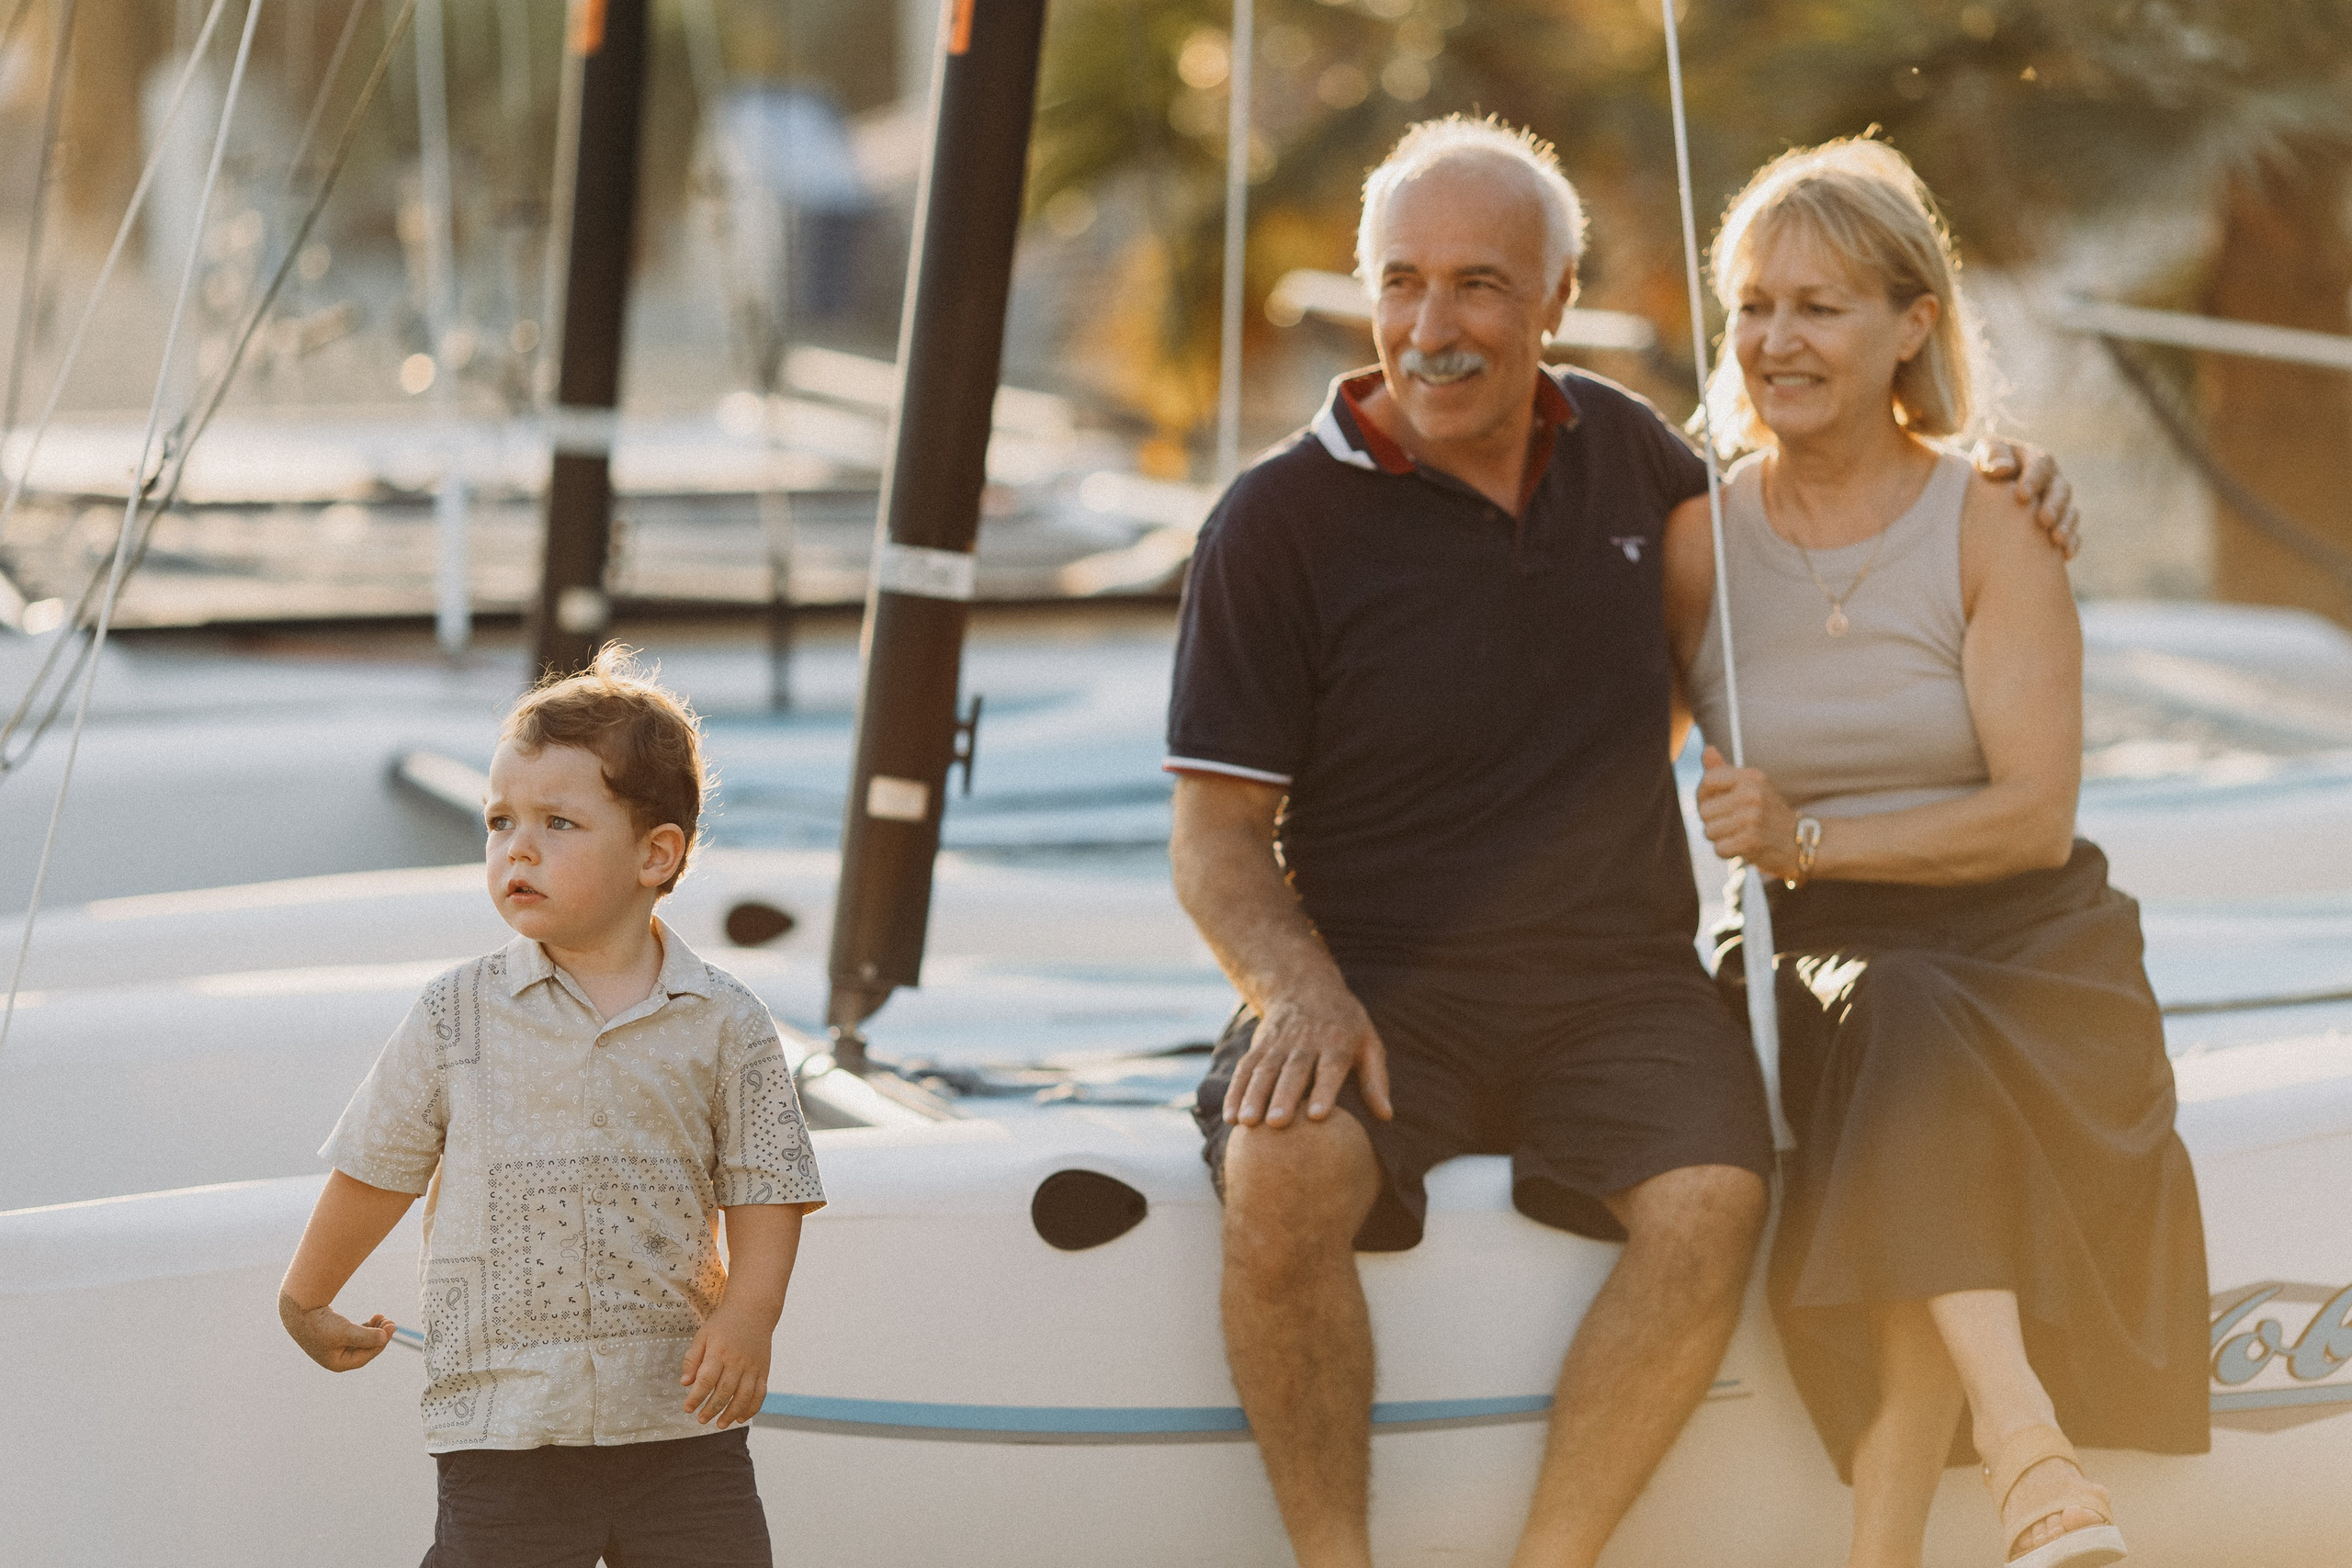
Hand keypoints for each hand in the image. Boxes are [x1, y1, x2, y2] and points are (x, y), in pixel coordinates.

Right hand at [279, 1292, 396, 1371]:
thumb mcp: (346, 1331)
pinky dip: (365, 1327)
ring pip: (361, 1341)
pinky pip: (355, 1334)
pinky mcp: (333, 1335)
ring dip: (374, 1330)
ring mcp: (334, 1347)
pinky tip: (374, 1319)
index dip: (381, 1342)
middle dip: (379, 1335)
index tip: (392, 1327)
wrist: (299, 1310)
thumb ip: (366, 1336)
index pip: (366, 1355)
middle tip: (391, 1322)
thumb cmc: (321, 1323)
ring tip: (383, 1318)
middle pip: (365, 1349)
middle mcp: (335, 1357)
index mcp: (337, 1363)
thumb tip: (385, 1337)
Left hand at [680, 1305, 771, 1427]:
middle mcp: (738, 1361)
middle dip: (711, 1409)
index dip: (696, 1397)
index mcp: (719, 1352)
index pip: (706, 1380)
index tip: (687, 1409)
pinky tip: (741, 1417)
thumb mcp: (703, 1335)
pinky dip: (752, 1408)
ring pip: (744, 1396)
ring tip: (720, 1424)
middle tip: (701, 1420)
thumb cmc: (724, 1323)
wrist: (754, 1309)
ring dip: (731, 1413)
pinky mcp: (764, 1370)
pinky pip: (760, 1393)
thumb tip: (685, 1383)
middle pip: (724, 1391)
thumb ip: (693, 1359)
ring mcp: (753, 1366)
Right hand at [1222, 986, 1392, 1129]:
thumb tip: (1387, 1116)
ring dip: (1253, 1096)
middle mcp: (1305, 1043)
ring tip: (1247, 1123)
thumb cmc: (1345, 1025)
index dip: (1323, 1091)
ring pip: (1263, 1071)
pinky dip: (1236, 1092)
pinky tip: (1230, 1117)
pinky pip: (1245, 1069)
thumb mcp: (1368, 1042)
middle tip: (1277, 1123)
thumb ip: (1376, 1079)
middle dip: (1283, 1097)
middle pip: (1292, 1071)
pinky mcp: (1259, 1046)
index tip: (1317, 1116)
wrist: (1305, 987)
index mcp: (1337, 1042)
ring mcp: (1278, 1044)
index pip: (1329, 1068)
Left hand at [1695, 746, 1801, 878]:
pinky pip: (1719, 848)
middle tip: (1732, 823)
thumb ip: (1724, 770)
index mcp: (1751, 777)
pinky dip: (1727, 851)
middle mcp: (1752, 794)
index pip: (1708, 780)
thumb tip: (1707, 750)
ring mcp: (1752, 818)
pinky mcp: (1751, 841)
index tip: (1716, 803)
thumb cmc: (1767, 811)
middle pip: (1704, 811)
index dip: (1704, 795)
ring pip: (1709, 831)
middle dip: (1712, 821)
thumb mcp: (1751, 785)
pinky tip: (1742, 846)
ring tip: (1738, 833)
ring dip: (1720, 837)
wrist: (1799, 840)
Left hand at [1971, 437, 2079, 559]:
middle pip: (2060, 490)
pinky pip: (2072, 533)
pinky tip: (2065, 555)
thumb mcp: (1985, 454)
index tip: (2022, 495)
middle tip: (2043, 520)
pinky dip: (2071, 543)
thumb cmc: (1984, 468)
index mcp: (2035, 460)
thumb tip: (2003, 469)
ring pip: (2069, 511)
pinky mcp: (2059, 523)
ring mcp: (2057, 502)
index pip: (2040, 465)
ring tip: (2056, 539)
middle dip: (2054, 505)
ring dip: (2065, 525)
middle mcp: (2051, 480)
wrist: (1985, 489)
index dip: (2034, 479)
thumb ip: (1993, 455)